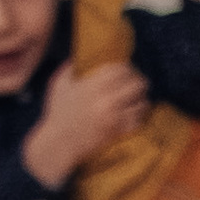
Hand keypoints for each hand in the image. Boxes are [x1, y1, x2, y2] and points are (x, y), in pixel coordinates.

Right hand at [19, 57, 149, 183]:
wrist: (59, 142)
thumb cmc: (57, 113)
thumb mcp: (59, 84)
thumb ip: (70, 67)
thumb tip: (81, 57)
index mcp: (93, 84)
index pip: (121, 69)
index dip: (127, 68)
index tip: (127, 70)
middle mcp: (106, 99)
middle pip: (136, 84)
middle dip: (139, 82)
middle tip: (139, 83)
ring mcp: (114, 117)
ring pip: (141, 103)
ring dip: (142, 99)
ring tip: (140, 98)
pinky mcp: (117, 132)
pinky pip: (137, 121)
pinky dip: (139, 116)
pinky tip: (137, 114)